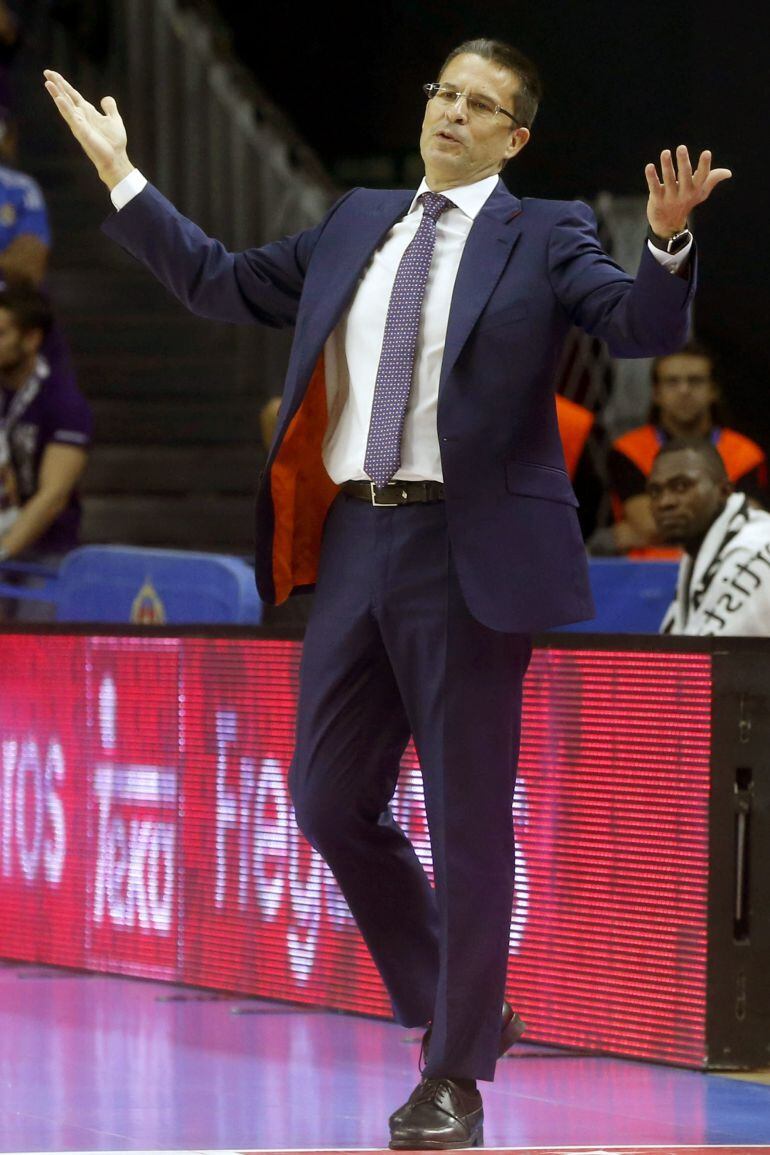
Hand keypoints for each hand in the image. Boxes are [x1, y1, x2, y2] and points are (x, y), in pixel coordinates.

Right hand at [43, 69, 134, 189]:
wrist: (116, 159)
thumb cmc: (114, 143)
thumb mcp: (114, 120)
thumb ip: (110, 108)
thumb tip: (106, 98)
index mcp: (87, 112)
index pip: (73, 95)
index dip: (64, 84)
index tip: (53, 74)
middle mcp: (80, 117)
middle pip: (66, 97)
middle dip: (57, 85)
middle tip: (46, 72)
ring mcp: (79, 124)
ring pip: (65, 106)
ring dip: (57, 94)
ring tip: (48, 83)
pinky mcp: (82, 132)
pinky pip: (72, 118)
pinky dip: (66, 109)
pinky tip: (59, 99)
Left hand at [645, 145, 731, 237]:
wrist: (669, 224)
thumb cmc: (686, 202)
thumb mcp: (701, 193)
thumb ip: (712, 180)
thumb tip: (728, 173)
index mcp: (695, 189)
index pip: (702, 176)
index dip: (704, 165)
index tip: (706, 153)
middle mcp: (684, 193)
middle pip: (684, 175)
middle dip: (683, 161)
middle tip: (681, 147)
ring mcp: (670, 197)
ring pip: (668, 179)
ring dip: (667, 165)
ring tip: (665, 152)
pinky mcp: (657, 199)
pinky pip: (654, 187)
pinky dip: (651, 177)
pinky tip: (650, 166)